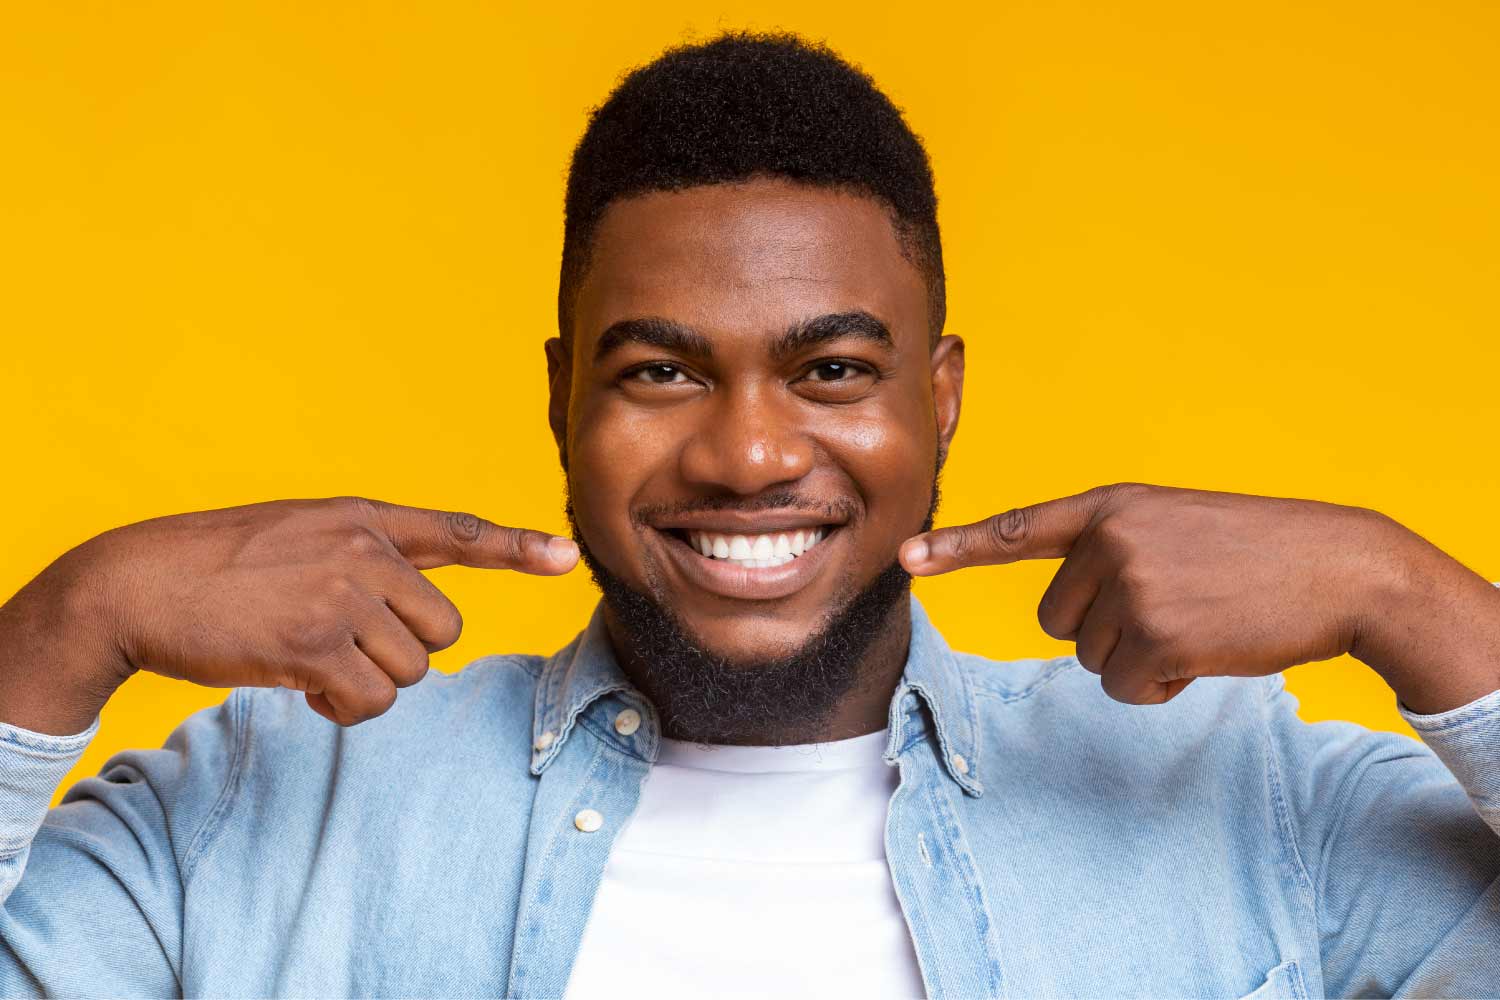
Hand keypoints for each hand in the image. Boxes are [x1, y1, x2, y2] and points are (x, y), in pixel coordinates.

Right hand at [0, 497, 577, 731]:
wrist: (135, 583)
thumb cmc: (217, 567)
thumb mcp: (300, 536)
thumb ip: (362, 559)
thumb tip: (416, 623)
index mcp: (363, 519)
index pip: (456, 531)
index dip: (516, 547)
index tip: (566, 556)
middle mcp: (364, 550)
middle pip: (443, 631)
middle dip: (401, 654)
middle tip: (342, 648)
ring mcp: (342, 595)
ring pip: (410, 672)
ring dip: (367, 685)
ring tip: (311, 663)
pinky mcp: (315, 643)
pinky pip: (371, 700)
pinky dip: (343, 708)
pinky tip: (302, 687)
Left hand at [898, 482, 1409, 704]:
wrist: (1339, 567)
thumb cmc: (1256, 552)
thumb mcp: (1173, 527)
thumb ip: (1112, 552)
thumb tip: (1067, 620)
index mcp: (1110, 507)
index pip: (1017, 529)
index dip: (956, 547)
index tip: (906, 557)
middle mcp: (1109, 540)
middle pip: (1058, 621)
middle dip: (1106, 631)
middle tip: (1173, 608)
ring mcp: (1132, 586)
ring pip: (1091, 659)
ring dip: (1140, 660)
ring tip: (1199, 624)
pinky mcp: (1158, 634)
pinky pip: (1125, 689)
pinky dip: (1162, 687)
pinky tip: (1207, 653)